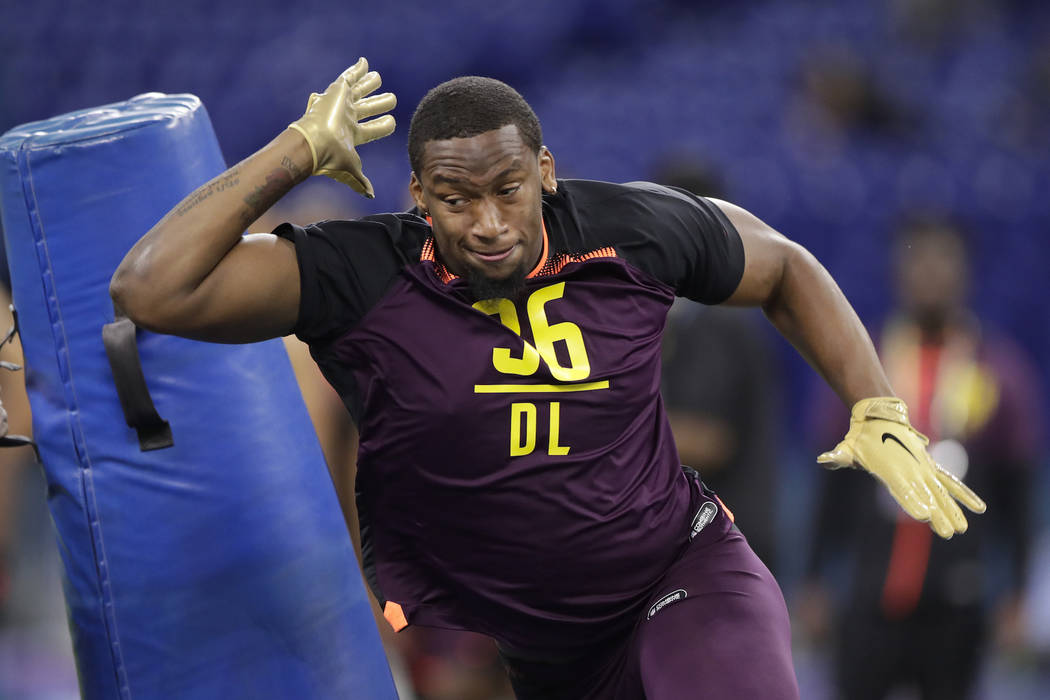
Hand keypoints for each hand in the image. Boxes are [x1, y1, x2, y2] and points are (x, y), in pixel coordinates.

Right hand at [287, 58, 395, 196]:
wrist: (316, 143)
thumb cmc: (332, 158)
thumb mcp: (351, 170)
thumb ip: (360, 181)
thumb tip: (370, 195)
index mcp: (352, 135)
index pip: (372, 129)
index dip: (383, 125)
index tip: (392, 122)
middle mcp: (347, 118)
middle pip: (367, 108)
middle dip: (379, 103)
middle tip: (391, 99)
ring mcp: (342, 104)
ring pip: (360, 91)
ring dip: (370, 84)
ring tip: (378, 77)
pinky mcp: (337, 91)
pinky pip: (348, 76)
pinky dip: (357, 69)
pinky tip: (365, 62)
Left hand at [817, 397, 985, 537]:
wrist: (879, 417)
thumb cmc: (860, 438)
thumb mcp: (847, 448)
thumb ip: (838, 456)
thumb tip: (823, 460)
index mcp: (890, 469)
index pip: (902, 489)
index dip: (913, 502)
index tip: (924, 516)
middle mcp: (910, 469)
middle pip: (926, 496)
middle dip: (938, 514)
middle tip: (948, 533)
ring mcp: (922, 467)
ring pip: (941, 492)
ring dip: (953, 510)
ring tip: (963, 529)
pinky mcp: (929, 466)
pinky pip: (949, 481)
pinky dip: (963, 493)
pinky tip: (978, 508)